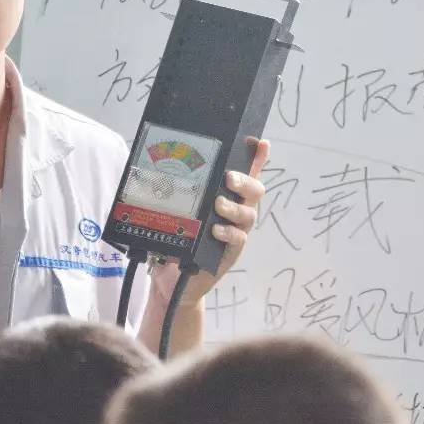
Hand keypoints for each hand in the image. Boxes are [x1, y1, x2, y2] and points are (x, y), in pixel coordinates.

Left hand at [181, 138, 267, 303]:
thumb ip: (177, 195)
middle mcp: (236, 212)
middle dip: (246, 181)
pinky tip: (216, 229)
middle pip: (255, 192)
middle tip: (229, 178)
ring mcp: (236, 232)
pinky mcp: (230, 253)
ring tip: (219, 205)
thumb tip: (162, 164)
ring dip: (234, 207)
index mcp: (227, 198)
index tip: (262, 142)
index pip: (247, 175)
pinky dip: (229, 232)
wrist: (172, 281)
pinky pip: (239, 239)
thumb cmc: (175, 241)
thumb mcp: (175, 213)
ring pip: (249, 214)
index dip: (258, 158)